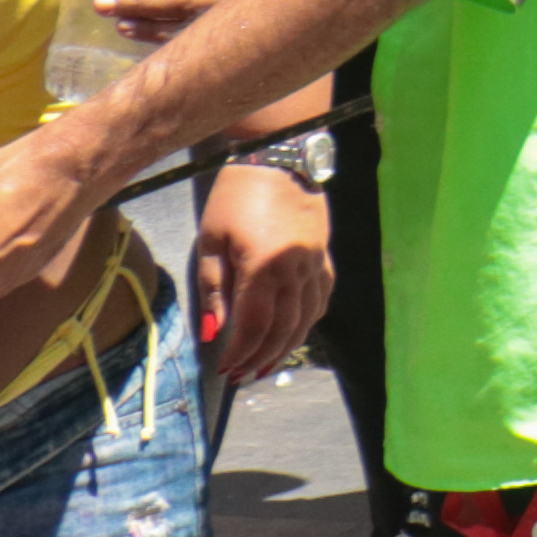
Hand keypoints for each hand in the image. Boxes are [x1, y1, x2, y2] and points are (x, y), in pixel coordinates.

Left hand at [192, 160, 329, 388]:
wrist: (279, 161)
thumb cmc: (234, 199)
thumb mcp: (211, 242)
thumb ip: (214, 288)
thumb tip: (213, 331)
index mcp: (264, 267)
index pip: (255, 324)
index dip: (240, 351)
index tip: (225, 369)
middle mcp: (296, 271)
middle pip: (283, 328)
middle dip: (262, 357)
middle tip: (242, 376)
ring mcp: (316, 265)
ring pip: (307, 319)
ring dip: (287, 346)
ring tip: (267, 365)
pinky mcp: (325, 258)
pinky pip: (321, 300)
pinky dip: (308, 322)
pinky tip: (294, 333)